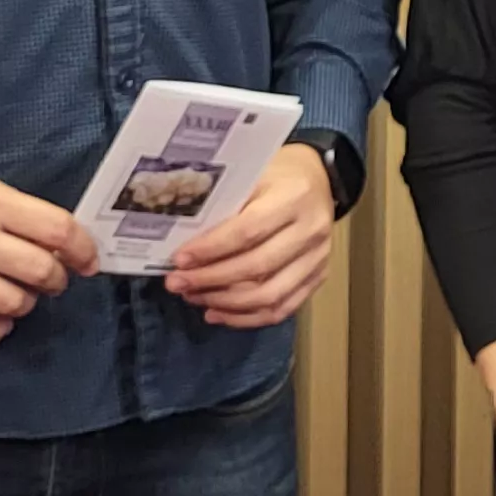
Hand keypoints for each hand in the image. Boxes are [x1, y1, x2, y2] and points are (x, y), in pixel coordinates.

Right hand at [0, 169, 96, 345]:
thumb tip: (60, 242)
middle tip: (51, 280)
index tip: (88, 261)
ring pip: (16, 303)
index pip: (57, 229)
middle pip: (41, 270)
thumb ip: (18, 213)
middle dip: (56, 280)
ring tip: (16, 293)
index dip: (83, 249)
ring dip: (26, 303)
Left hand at [164, 144, 335, 327]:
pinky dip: (245, 318)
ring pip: (269, 295)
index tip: (179, 260)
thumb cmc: (276, 177)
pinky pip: (281, 309)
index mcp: (294, 198)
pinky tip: (216, 313)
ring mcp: (318, 258)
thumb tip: (184, 243)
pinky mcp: (319, 278)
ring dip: (225, 303)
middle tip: (176, 283)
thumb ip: (226, 207)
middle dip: (210, 279)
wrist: (319, 181)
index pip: (249, 231)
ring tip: (193, 297)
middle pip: (258, 267)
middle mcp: (311, 230)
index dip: (211, 249)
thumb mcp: (252, 176)